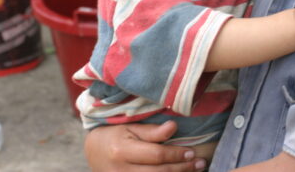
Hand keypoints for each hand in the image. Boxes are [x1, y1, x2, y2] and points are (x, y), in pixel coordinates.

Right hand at [84, 121, 206, 171]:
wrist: (94, 151)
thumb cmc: (115, 135)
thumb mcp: (130, 127)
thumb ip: (152, 131)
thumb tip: (174, 127)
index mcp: (122, 151)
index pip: (156, 155)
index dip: (176, 154)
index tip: (192, 151)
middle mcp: (121, 171)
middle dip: (183, 168)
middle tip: (200, 163)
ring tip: (195, 170)